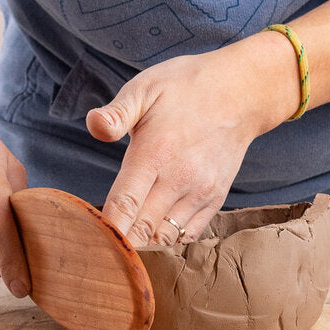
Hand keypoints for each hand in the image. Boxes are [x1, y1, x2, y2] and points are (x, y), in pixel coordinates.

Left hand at [85, 34, 297, 245]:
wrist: (240, 91)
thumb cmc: (186, 87)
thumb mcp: (146, 88)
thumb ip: (117, 113)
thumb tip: (94, 125)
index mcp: (155, 153)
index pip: (124, 206)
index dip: (105, 230)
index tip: (89, 239)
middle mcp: (180, 178)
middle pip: (142, 230)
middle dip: (118, 241)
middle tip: (98, 243)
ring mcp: (201, 191)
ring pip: (165, 237)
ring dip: (143, 241)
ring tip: (124, 235)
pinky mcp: (216, 198)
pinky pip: (188, 235)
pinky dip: (168, 237)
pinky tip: (153, 225)